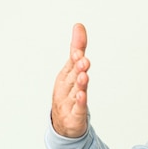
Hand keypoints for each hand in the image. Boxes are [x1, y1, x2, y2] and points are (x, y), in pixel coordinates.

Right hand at [51, 23, 90, 137]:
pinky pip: (77, 108)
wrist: (63, 124)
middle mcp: (66, 88)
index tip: (80, 50)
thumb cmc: (69, 93)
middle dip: (78, 68)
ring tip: (84, 76)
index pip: (72, 63)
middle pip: (73, 76)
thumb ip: (78, 49)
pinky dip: (79, 103)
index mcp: (65, 76)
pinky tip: (82, 96)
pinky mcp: (74, 115)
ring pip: (75, 91)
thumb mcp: (73, 70)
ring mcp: (69, 102)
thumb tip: (79, 25)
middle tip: (84, 60)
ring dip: (80, 84)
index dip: (76, 57)